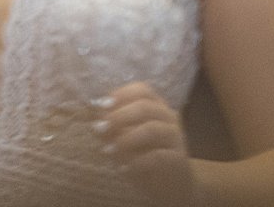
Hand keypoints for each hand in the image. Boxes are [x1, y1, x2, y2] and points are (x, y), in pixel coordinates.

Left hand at [93, 83, 194, 206]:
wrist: (170, 183)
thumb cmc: (142, 154)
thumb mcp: (123, 138)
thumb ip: (111, 128)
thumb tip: (95, 122)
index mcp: (155, 106)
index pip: (142, 90)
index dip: (121, 94)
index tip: (102, 105)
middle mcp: (168, 118)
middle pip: (145, 107)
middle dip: (118, 116)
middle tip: (99, 129)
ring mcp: (176, 138)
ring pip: (152, 130)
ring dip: (125, 139)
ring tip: (108, 150)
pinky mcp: (178, 159)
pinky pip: (158, 156)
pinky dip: (137, 161)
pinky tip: (124, 168)